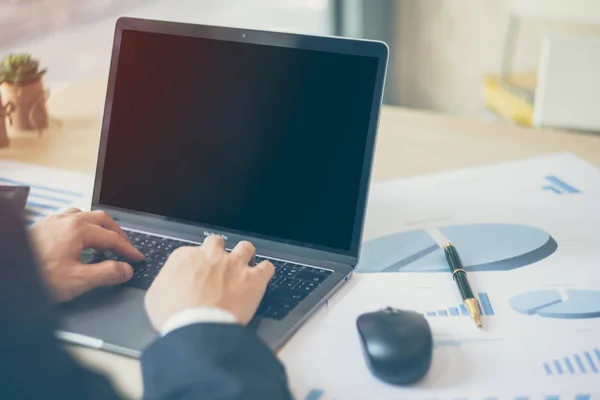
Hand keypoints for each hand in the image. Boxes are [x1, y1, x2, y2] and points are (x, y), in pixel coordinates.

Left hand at [30, 208, 143, 301]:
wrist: (8, 275)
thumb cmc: (37, 277)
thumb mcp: (78, 280)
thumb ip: (107, 274)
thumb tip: (126, 269)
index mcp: (79, 229)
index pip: (113, 238)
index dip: (128, 250)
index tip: (137, 259)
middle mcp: (67, 220)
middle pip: (102, 220)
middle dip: (118, 234)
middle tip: (125, 249)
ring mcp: (53, 221)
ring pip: (85, 216)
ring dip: (100, 228)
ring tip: (104, 242)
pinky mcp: (42, 227)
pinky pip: (69, 219)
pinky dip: (82, 226)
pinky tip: (78, 239)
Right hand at [145, 235, 274, 330]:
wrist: (197, 326)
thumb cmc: (173, 314)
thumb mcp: (155, 297)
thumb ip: (164, 283)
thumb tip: (169, 285)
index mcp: (186, 257)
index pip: (192, 251)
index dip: (195, 263)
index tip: (197, 274)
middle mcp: (211, 255)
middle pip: (217, 242)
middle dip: (219, 251)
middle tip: (219, 266)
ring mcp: (234, 265)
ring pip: (245, 247)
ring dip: (245, 254)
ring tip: (245, 265)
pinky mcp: (253, 279)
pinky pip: (266, 267)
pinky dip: (265, 270)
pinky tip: (263, 276)